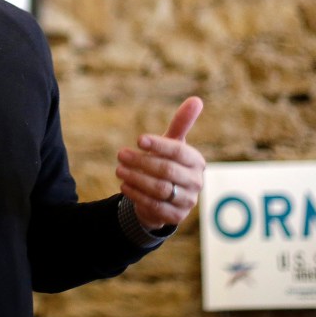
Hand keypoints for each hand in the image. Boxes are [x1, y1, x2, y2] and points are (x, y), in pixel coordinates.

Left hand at [115, 96, 205, 230]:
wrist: (165, 197)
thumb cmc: (168, 163)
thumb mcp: (173, 144)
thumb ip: (182, 123)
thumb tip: (196, 99)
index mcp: (196, 161)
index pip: (178, 151)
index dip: (158, 145)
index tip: (138, 139)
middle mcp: (196, 182)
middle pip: (167, 171)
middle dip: (142, 162)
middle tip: (121, 154)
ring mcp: (187, 201)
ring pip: (160, 189)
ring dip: (136, 178)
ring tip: (119, 169)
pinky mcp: (175, 217)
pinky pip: (154, 206)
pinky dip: (137, 195)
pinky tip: (124, 185)